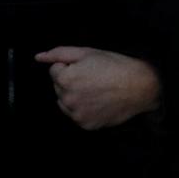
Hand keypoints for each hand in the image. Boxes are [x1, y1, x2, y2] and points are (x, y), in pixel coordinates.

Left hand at [34, 46, 161, 129]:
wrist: (140, 86)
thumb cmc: (115, 66)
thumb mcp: (87, 52)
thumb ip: (59, 54)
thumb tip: (38, 57)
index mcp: (66, 79)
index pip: (55, 70)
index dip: (71, 66)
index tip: (87, 67)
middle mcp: (68, 99)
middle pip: (58, 87)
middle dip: (70, 81)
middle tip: (93, 77)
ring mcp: (77, 114)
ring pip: (65, 102)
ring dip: (74, 96)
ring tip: (96, 89)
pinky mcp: (86, 125)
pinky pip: (76, 115)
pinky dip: (84, 108)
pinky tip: (98, 101)